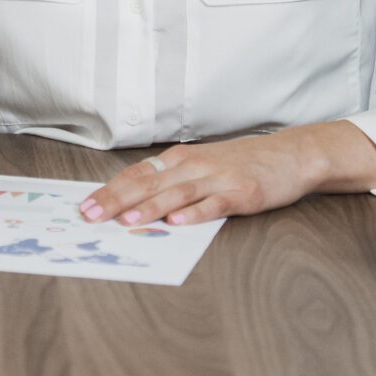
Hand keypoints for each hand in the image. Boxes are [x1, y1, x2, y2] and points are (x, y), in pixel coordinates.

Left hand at [78, 123, 375, 226]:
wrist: (291, 154)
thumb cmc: (241, 163)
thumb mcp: (202, 166)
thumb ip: (172, 182)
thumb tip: (133, 202)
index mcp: (180, 159)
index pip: (136, 174)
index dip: (109, 190)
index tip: (84, 205)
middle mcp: (194, 166)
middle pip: (148, 183)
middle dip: (116, 200)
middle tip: (91, 215)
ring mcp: (219, 178)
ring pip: (176, 193)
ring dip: (150, 208)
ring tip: (127, 221)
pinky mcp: (243, 193)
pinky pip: (215, 204)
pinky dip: (196, 213)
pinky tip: (178, 222)